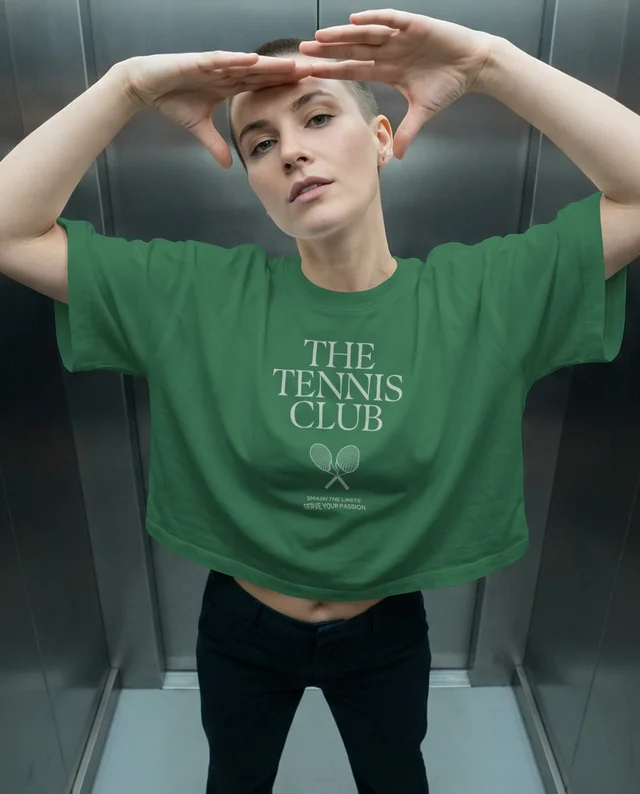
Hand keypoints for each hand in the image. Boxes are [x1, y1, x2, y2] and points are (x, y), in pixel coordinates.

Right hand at [123, 52, 313, 167]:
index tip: (307, 88)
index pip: (263, 84)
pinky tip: (255, 60)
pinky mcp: (198, 61)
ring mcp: (215, 64)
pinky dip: (237, 60)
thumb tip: (227, 165)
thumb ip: (216, 144)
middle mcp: (227, 71)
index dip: (284, 86)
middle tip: (313, 72)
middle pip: (263, 72)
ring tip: (292, 66)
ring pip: (248, 64)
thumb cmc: (172, 99)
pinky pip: (222, 60)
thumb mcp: (199, 127)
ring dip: (270, 64)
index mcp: (230, 83)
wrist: (145, 85)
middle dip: (287, 72)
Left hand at [299, 9, 494, 158]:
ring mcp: (399, 37)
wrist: (473, 65)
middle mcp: (388, 51)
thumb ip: (407, 132)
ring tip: (320, 36)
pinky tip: (354, 21)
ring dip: (343, 35)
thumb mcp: (423, 113)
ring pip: (365, 35)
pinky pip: (390, 20)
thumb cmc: (448, 85)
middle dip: (328, 51)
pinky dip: (374, 19)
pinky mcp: (414, 25)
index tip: (309, 73)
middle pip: (352, 50)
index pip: (353, 69)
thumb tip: (397, 155)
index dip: (331, 71)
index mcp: (387, 70)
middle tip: (302, 52)